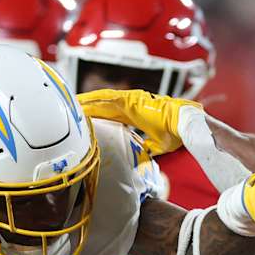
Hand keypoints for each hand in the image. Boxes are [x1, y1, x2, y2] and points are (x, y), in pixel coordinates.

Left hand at [77, 89, 199, 155]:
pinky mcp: (130, 100)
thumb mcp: (158, 144)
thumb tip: (144, 155)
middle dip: (87, 107)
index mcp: (135, 114)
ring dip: (86, 102)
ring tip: (70, 104)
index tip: (84, 120)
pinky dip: (93, 101)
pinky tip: (82, 102)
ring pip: (101, 100)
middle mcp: (130, 105)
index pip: (111, 114)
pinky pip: (107, 100)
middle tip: (70, 110)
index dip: (97, 115)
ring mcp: (130, 100)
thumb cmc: (175, 133)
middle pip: (102, 105)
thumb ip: (148, 147)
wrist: (183, 124)